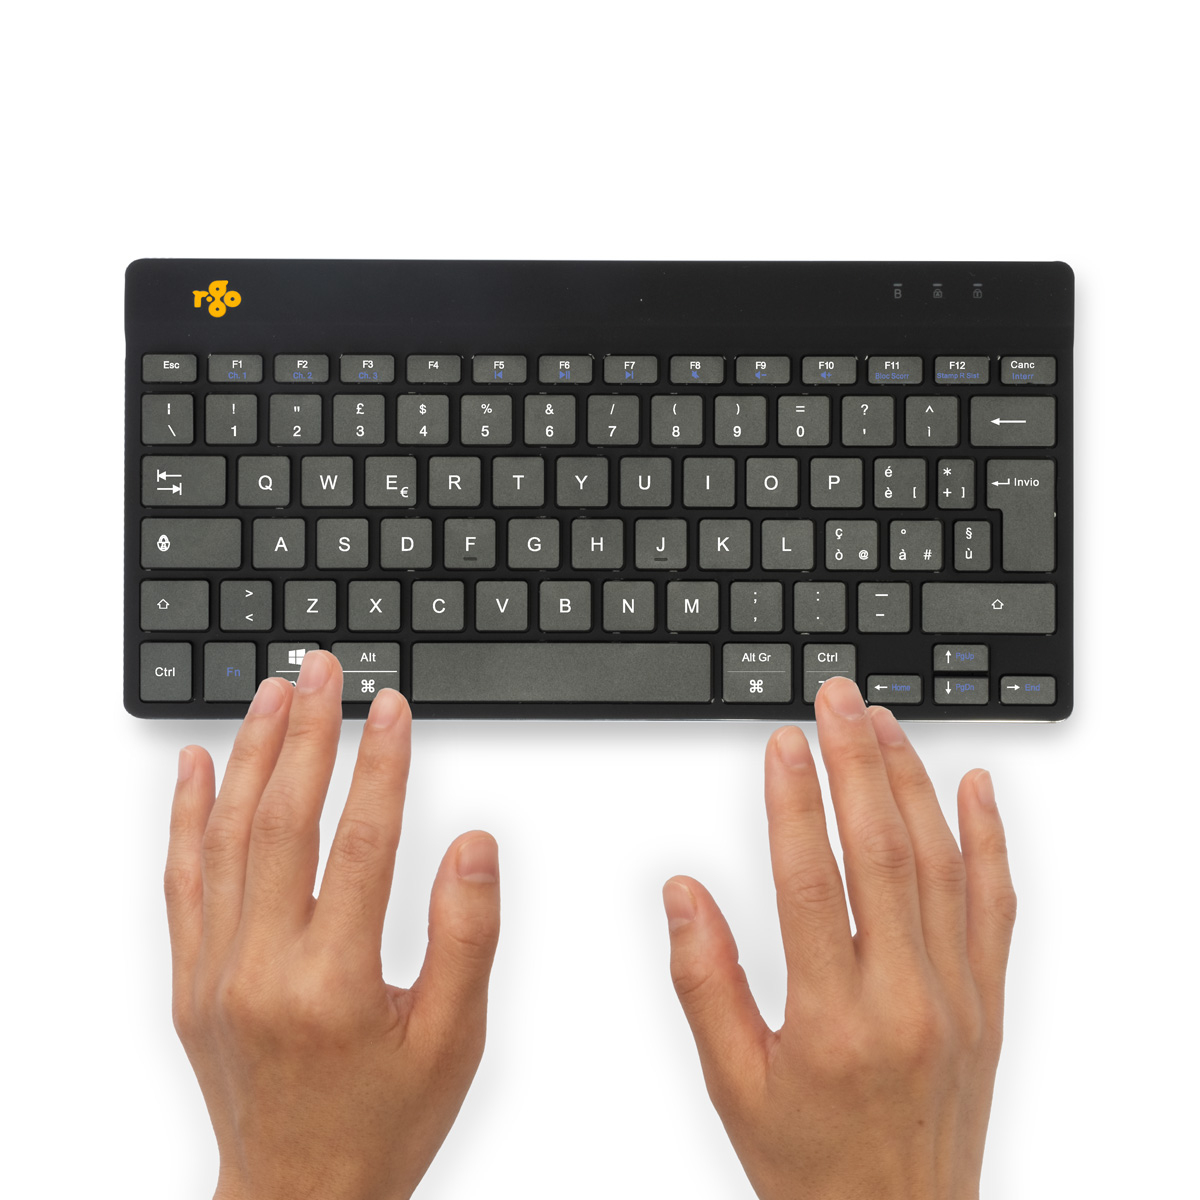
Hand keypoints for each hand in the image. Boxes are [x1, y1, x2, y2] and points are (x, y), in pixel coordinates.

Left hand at [165, 651, 500, 1199]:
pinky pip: (182, 882)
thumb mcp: (454, 1041)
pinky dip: (187, 818)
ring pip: (227, 839)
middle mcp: (261, 970)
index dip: (379, 765)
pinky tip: (198, 767)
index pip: (360, 843)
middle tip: (322, 670)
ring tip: (272, 693)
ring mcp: (215, 973)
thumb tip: (471, 846)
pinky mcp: (191, 980)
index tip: (388, 706)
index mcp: (332, 984)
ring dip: (251, 756)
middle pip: (282, 822)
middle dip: (307, 733)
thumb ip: (466, 936)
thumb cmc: (380, 1124)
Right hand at [663, 676, 1016, 1199]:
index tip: (782, 744)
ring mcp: (958, 998)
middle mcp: (907, 1000)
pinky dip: (990, 839)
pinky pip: (996, 907)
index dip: (793, 803)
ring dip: (912, 784)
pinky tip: (976, 787)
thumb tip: (683, 893)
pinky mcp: (988, 1002)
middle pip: (882, 854)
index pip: (812, 883)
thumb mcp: (733, 1085)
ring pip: (942, 865)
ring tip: (884, 724)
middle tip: (837, 700)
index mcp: (834, 1021)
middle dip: (856, 763)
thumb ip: (703, 982)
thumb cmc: (814, 1166)